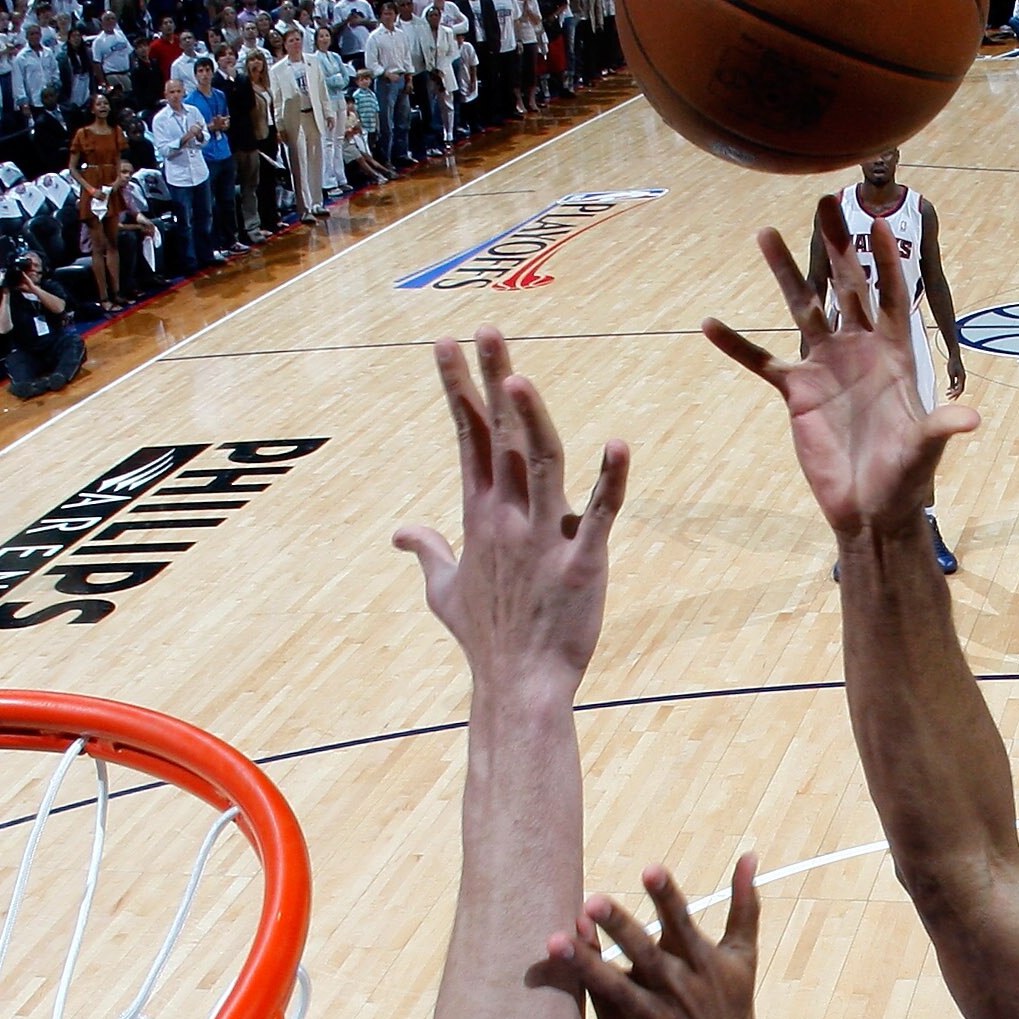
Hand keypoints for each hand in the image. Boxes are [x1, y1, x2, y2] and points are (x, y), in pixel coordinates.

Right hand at [394, 329, 627, 691]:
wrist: (518, 688)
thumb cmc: (486, 641)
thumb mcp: (444, 591)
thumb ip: (426, 551)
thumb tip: (400, 531)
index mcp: (479, 516)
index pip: (466, 438)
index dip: (456, 389)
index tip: (445, 344)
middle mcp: (507, 518)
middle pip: (499, 436)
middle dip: (490, 380)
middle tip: (487, 329)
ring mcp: (543, 539)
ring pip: (541, 464)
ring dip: (530, 420)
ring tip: (518, 378)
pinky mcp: (582, 564)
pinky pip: (600, 515)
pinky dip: (611, 480)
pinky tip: (618, 444)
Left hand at [552, 855, 761, 1018]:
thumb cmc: (731, 1009)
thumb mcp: (742, 958)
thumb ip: (744, 906)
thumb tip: (749, 854)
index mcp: (701, 963)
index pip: (681, 923)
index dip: (666, 896)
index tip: (650, 869)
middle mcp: (674, 988)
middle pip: (643, 952)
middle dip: (618, 926)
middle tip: (593, 901)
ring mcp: (647, 1016)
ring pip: (611, 985)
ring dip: (584, 962)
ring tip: (556, 940)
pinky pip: (598, 1007)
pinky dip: (580, 985)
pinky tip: (557, 964)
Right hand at [704, 197, 978, 540]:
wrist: (872, 510)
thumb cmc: (907, 478)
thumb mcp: (926, 449)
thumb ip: (941, 427)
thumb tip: (970, 420)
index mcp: (895, 354)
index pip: (891, 296)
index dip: (886, 260)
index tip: (877, 220)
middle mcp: (860, 350)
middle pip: (846, 286)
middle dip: (836, 245)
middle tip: (823, 202)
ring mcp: (826, 367)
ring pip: (803, 309)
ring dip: (785, 274)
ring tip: (765, 233)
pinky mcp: (797, 393)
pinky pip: (762, 363)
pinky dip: (738, 346)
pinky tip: (712, 323)